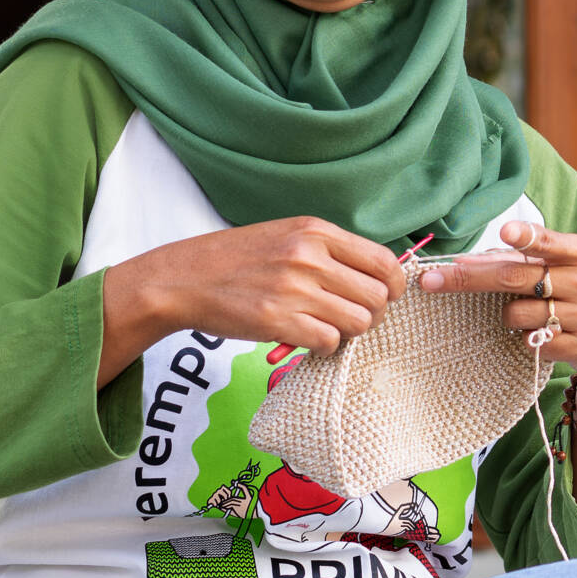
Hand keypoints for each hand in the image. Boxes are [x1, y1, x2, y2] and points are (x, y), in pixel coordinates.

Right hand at [99, 216, 405, 386]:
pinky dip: (324, 346)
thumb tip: (378, 276)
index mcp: (315, 231)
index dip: (394, 285)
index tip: (385, 296)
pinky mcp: (277, 321)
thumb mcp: (286, 235)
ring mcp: (294, 289)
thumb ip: (330, 251)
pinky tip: (307, 338)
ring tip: (328, 328)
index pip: (384, 261)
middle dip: (373, 314)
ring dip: (349, 332)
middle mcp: (309, 256)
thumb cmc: (237, 260)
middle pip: (377, 296)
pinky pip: (328, 342)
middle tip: (351, 319)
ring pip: (358, 322)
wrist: (182, 279)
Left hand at [418, 222, 576, 420]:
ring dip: (508, 314)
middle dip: (468, 278)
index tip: (505, 232)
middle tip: (430, 280)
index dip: (526, 237)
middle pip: (515, 278)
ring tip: (531, 312)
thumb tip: (466, 263)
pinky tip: (545, 333)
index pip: (550, 242)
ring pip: (516, 314)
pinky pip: (531, 342)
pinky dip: (526, 338)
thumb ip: (525, 258)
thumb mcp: (567, 265)